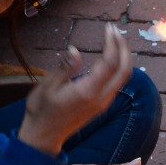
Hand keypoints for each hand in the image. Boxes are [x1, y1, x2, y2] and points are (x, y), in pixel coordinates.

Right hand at [18, 25, 131, 157]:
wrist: (44, 137)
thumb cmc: (41, 110)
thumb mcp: (47, 86)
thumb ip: (64, 68)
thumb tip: (75, 50)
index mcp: (87, 92)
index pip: (110, 63)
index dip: (113, 43)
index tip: (109, 28)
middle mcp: (100, 99)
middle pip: (124, 70)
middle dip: (124, 48)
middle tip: (115, 30)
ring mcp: (103, 104)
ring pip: (123, 78)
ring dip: (123, 57)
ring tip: (115, 39)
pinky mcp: (101, 105)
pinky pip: (117, 83)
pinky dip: (119, 67)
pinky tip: (111, 56)